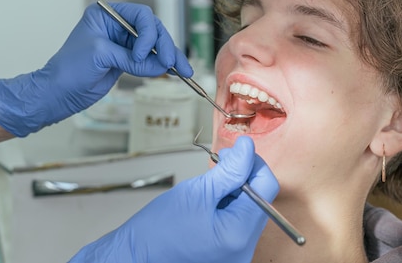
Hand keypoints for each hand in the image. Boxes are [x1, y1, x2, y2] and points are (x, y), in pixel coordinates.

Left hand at [0, 2, 191, 136]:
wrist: (58, 93)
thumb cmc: (69, 68)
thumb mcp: (100, 55)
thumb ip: (131, 58)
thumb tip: (161, 66)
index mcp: (106, 15)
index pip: (139, 15)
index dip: (147, 33)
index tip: (142, 54)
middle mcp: (117, 26)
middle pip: (151, 30)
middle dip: (164, 45)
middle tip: (172, 63)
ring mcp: (123, 44)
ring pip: (155, 46)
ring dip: (170, 57)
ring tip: (184, 71)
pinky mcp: (127, 60)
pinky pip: (150, 60)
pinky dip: (162, 67)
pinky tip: (175, 73)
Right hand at [69, 136, 279, 262]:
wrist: (135, 255)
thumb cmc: (158, 230)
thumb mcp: (196, 191)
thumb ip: (229, 170)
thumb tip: (247, 149)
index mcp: (239, 234)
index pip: (266, 187)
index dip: (252, 162)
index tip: (237, 149)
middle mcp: (244, 249)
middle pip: (259, 199)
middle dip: (243, 175)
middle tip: (220, 163)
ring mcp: (237, 254)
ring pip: (249, 209)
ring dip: (235, 190)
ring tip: (209, 186)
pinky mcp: (228, 254)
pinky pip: (238, 222)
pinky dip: (228, 206)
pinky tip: (209, 202)